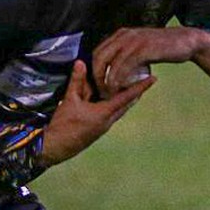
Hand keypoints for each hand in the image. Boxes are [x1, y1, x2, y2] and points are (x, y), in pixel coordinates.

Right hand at [39, 60, 153, 166]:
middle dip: (135, 92)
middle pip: (126, 104)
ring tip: (130, 86)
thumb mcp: (70, 100)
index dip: (140, 87)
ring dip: (124, 98)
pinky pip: (110, 114)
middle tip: (144, 79)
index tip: (154, 79)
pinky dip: (113, 104)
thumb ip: (77, 81)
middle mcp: (108, 121)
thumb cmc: (63, 124)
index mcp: (104, 113)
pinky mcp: (97, 130)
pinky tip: (110, 99)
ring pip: (118, 109)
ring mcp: (103, 127)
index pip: (127, 97)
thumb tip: (81, 62)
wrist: (55, 147)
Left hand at [91, 27, 202, 98]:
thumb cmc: (163, 48)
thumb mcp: (141, 48)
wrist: (186, 41)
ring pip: (109, 62)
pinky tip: (118, 89)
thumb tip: (116, 70)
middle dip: (96, 77)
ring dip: (106, 80)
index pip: (98, 52)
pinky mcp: (143, 49)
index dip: (93, 70)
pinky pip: (124, 65)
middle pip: (99, 57)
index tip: (97, 86)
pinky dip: (118, 78)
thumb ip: (127, 55)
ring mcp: (133, 41)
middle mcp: (124, 35)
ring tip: (108, 94)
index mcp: (121, 35)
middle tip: (100, 92)